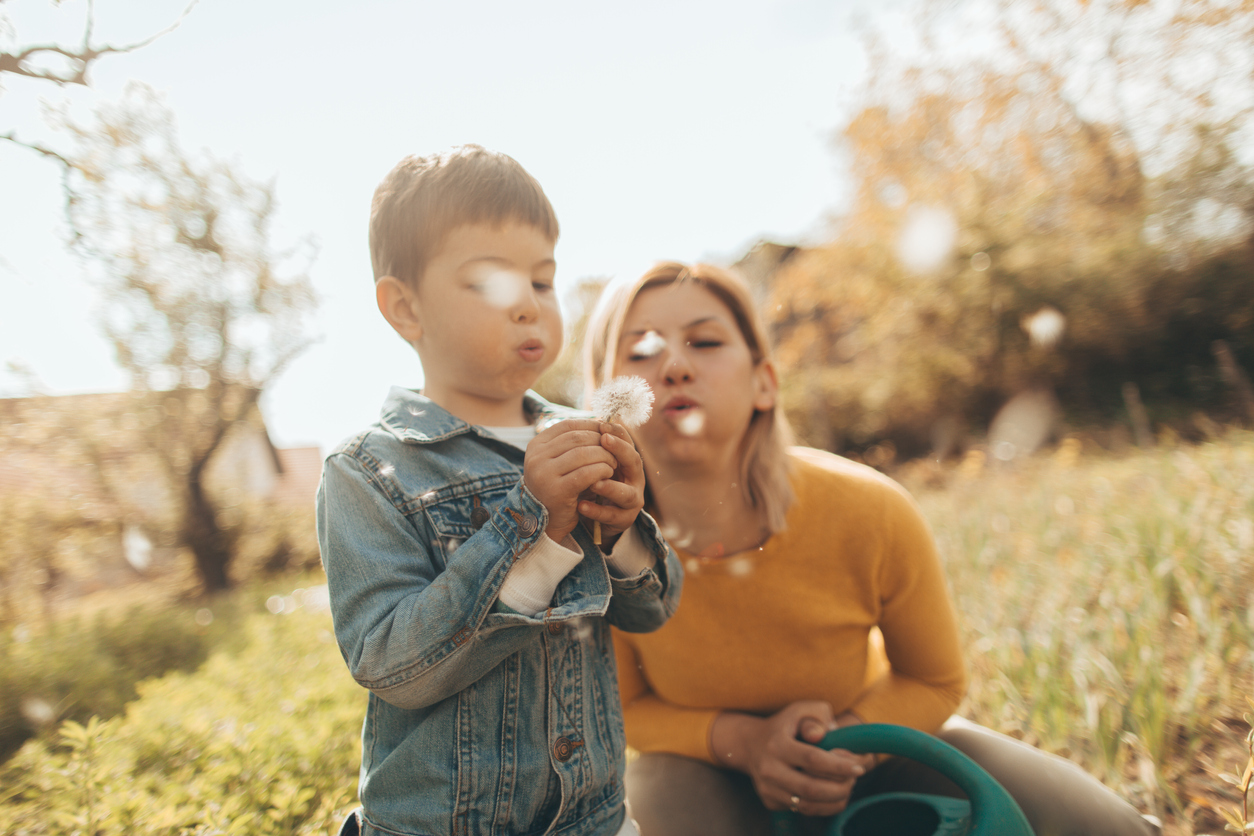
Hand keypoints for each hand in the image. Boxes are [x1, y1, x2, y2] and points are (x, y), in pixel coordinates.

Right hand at [523, 419, 616, 541]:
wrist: (546, 522)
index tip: (606, 432)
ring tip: (614, 462)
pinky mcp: (557, 491)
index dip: (590, 426)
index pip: (567, 426)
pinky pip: (587, 473)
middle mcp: (536, 457)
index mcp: (535, 446)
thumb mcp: (559, 461)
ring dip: (604, 456)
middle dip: (600, 442)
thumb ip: (573, 443)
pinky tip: (609, 473)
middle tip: (614, 449)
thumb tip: (601, 421)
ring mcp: (544, 474)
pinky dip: (602, 470)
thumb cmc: (558, 487)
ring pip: (583, 453)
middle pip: (577, 438)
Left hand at [578, 422, 645, 545]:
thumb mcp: (596, 463)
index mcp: (627, 461)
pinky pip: (611, 515)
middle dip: (620, 450)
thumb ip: (593, 447)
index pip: (627, 442)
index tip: (602, 425)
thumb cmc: (597, 483)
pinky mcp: (624, 519)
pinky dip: (596, 510)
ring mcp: (631, 500)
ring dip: (610, 487)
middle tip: (604, 441)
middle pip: (633, 461)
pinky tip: (580, 505)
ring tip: (594, 482)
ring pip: (626, 493)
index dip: (617, 433)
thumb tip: (584, 419)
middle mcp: (634, 478)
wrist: (600, 516)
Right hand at [711, 702, 872, 817]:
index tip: (858, 767)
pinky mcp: (770, 801)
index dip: (839, 766)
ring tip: (847, 786)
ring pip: (807, 805)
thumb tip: (821, 735)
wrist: (750, 744)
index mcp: (777, 744)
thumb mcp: (800, 710)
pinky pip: (802, 811)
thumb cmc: (785, 725)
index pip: (812, 760)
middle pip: (811, 788)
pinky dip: (824, 807)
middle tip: (855, 778)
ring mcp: (767, 788)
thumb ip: (817, 715)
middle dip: (840, 787)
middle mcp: (769, 769)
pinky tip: (833, 793)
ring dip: (834, 800)